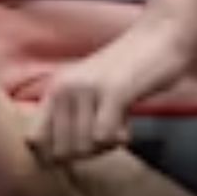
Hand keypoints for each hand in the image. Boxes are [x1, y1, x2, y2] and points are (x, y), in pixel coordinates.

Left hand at [34, 18, 195, 165]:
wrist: (162, 35)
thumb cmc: (129, 70)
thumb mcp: (90, 90)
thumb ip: (72, 117)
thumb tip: (56, 159)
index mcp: (55, 88)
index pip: (34, 139)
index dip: (54, 155)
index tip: (81, 150)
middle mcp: (64, 88)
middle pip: (62, 151)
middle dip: (87, 153)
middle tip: (107, 136)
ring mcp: (86, 89)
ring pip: (84, 147)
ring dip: (105, 146)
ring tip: (119, 125)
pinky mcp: (112, 92)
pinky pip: (104, 137)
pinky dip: (120, 139)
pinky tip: (128, 124)